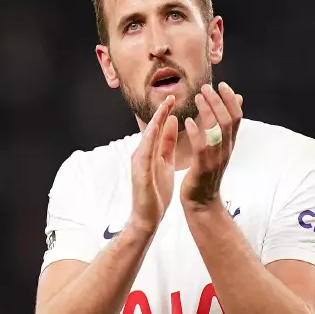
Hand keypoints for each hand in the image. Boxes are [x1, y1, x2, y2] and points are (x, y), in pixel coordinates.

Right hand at [129, 95, 178, 230]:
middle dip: (161, 112)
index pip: (158, 128)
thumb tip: (172, 121)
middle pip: (151, 129)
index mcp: (149, 151)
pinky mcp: (140, 174)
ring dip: (155, 122)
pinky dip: (150, 141)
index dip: (166, 112)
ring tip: (163, 109)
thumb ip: (167, 143)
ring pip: (147, 139)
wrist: (146, 217)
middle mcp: (141, 154)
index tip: (175, 97)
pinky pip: (145, 154)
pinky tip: (155, 132)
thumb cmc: (155, 192)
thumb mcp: (165, 162)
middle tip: (171, 96)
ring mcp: (139, 163)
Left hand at [181, 83, 242, 208]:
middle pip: (228, 120)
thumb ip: (225, 128)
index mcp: (229, 144)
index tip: (222, 85)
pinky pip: (201, 147)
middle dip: (217, 101)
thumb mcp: (219, 149)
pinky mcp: (203, 167)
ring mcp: (216, 159)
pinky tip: (188, 122)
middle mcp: (226, 149)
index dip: (230, 99)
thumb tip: (237, 102)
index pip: (237, 117)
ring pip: (216, 130)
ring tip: (197, 97)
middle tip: (205, 87)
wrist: (202, 202)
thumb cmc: (207, 174)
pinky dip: (196, 132)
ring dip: (207, 111)